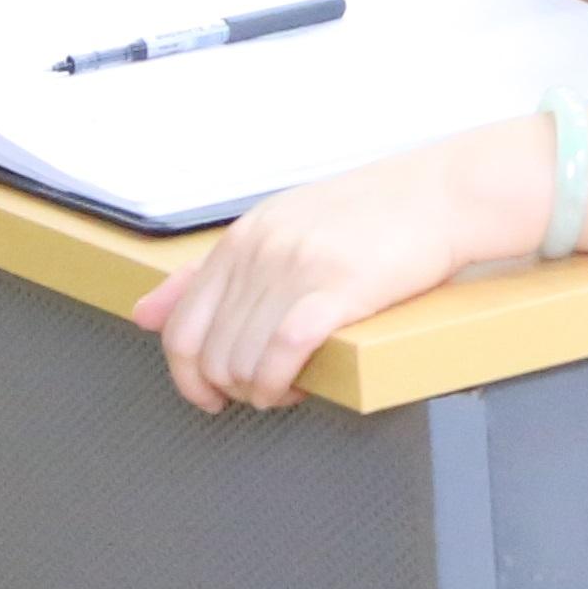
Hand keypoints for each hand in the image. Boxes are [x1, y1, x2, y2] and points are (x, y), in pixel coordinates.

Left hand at [133, 143, 489, 411]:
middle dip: (230, 390)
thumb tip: (144, 314)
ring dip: (260, 392)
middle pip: (210, 354)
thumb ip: (211, 273)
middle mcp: (260, 251)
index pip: (182, 326)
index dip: (189, 376)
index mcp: (242, 238)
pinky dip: (281, 384)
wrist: (443, 193)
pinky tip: (299, 387)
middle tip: (263, 392)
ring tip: (288, 389)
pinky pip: (281, 355)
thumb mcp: (279, 228)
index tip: (211, 395)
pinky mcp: (335, 288)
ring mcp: (295, 268)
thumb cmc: (372, 214)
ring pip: (242, 362)